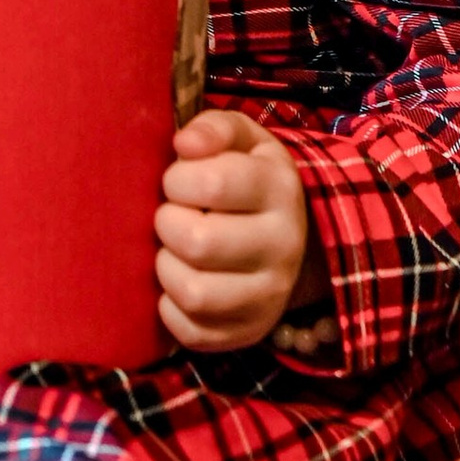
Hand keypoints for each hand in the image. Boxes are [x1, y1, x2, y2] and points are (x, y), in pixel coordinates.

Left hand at [155, 107, 314, 352]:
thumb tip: (184, 144)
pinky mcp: (248, 332)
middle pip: (198, 242)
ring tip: (172, 251)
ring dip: (166, 268)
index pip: (213, 182)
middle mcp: (283, 245)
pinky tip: (179, 283)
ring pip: (194, 292)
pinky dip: (171, 309)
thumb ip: (214, 128)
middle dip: (167, 224)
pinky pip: (192, 332)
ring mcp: (269, 296)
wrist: (293, 238)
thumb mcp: (242, 140)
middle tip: (170, 216)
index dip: (178, 179)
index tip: (175, 180)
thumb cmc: (247, 179)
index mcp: (278, 189)